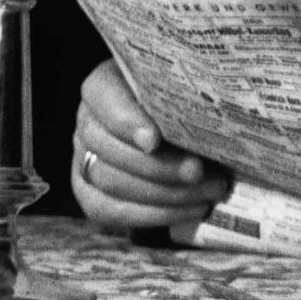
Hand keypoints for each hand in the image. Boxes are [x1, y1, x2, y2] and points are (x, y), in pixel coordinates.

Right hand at [71, 59, 228, 229]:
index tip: (155, 140)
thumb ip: (187, 98)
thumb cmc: (186, 102)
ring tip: (209, 192)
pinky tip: (191, 210)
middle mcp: (88, 121)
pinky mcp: (89, 192)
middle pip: (109, 148)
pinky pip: (108, 210)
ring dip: (164, 193)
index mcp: (106, 84)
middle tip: (199, 171)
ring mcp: (83, 158)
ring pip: (110, 182)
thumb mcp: (186, 91)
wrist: (183, 129)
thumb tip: (216, 120)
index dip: (126, 122)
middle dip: (159, 166)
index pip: (104, 98)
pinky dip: (152, 215)